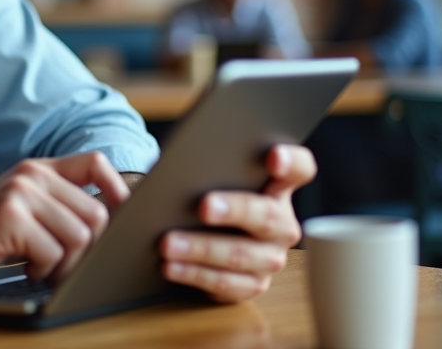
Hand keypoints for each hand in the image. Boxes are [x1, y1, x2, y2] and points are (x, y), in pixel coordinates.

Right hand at [0, 152, 129, 292]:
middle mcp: (31, 175)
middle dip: (89, 249)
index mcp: (37, 169)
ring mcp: (20, 194)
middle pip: (97, 213)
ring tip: (41, 267)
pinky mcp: (9, 219)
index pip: (97, 163)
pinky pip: (54, 252)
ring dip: (66, 264)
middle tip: (63, 264)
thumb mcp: (18, 208)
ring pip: (80, 236)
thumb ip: (55, 205)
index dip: (119, 191)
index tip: (120, 220)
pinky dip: (44, 270)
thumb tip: (109, 222)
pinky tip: (24, 268)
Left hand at [160, 144, 314, 302]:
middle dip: (235, 209)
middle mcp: (281, 223)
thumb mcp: (199, 176)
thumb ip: (185, 167)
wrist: (197, 232)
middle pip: (268, 215)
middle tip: (204, 206)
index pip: (299, 169)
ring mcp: (270, 257)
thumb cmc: (201, 194)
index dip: (291, 162)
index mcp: (276, 186)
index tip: (272, 157)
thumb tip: (142, 175)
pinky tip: (170, 266)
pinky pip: (226, 283)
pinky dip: (195, 274)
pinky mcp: (252, 284)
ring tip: (168, 243)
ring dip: (203, 248)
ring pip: (242, 254)